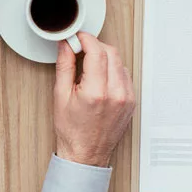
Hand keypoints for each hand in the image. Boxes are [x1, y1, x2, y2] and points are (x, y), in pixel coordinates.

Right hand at [53, 33, 135, 167]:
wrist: (86, 154)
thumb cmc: (72, 131)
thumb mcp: (60, 95)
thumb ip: (65, 66)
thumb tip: (66, 46)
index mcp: (96, 92)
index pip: (97, 52)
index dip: (86, 39)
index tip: (77, 37)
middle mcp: (116, 94)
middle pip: (111, 53)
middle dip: (95, 45)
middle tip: (80, 48)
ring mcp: (127, 98)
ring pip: (120, 62)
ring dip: (105, 57)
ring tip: (89, 65)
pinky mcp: (131, 102)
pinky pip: (124, 75)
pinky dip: (112, 69)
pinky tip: (100, 76)